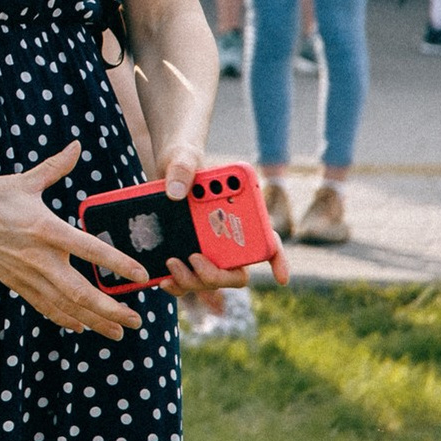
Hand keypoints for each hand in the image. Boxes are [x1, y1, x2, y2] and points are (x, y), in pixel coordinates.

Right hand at [0, 142, 148, 338]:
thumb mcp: (23, 181)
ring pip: (64, 306)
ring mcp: (24, 274)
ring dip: (93, 321)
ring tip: (117, 333)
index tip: (141, 275)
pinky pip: (43, 306)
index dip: (118, 264)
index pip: (90, 250)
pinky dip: (64, 319)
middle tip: (136, 321)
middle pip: (80, 292)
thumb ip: (55, 167)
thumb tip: (75, 146)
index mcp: (45, 228)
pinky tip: (80, 327)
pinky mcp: (13, 282)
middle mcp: (37, 257)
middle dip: (110, 309)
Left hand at [144, 143, 291, 296]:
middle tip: (195, 258)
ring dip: (193, 280)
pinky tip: (164, 279)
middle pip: (235, 272)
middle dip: (217, 274)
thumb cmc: (182, 161)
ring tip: (171, 263)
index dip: (279, 261)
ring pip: (210, 282)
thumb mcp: (182, 156)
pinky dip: (178, 285)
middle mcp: (229, 239)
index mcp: (240, 215)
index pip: (268, 241)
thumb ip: (182, 168)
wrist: (159, 172)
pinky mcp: (186, 258)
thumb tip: (176, 193)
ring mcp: (208, 251)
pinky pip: (188, 282)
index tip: (281, 278)